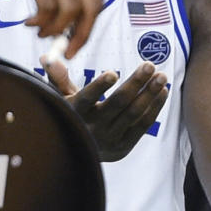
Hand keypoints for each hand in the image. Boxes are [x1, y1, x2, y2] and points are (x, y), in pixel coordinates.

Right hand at [0, 0, 101, 56]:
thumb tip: (63, 8)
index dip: (89, 23)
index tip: (77, 38)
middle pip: (90, 9)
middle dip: (82, 34)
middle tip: (68, 50)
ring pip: (69, 12)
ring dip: (56, 30)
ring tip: (41, 32)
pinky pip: (46, 8)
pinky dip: (40, 21)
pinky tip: (29, 22)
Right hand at [43, 59, 167, 161]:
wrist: (77, 153)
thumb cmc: (70, 116)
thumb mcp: (60, 98)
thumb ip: (58, 78)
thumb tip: (47, 57)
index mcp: (75, 112)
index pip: (87, 98)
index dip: (99, 86)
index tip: (113, 73)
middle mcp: (92, 128)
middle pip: (117, 103)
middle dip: (136, 83)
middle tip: (150, 65)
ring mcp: (109, 139)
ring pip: (133, 114)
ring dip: (149, 94)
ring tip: (162, 76)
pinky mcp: (123, 147)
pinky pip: (142, 125)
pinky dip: (154, 108)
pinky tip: (163, 92)